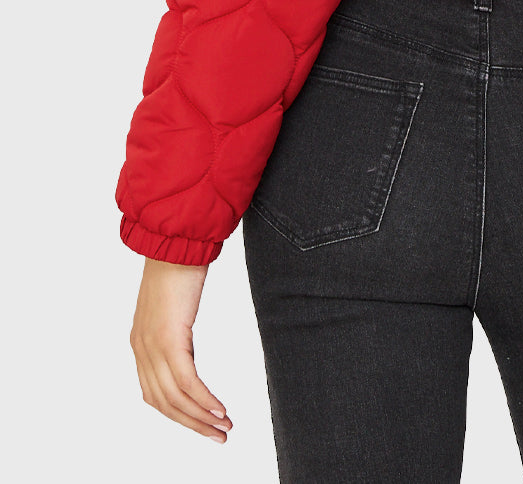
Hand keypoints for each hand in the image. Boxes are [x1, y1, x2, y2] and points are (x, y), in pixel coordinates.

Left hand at [129, 256, 232, 443]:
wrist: (177, 243)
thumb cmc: (179, 268)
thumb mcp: (173, 308)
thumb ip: (174, 333)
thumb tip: (185, 350)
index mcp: (140, 345)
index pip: (156, 395)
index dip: (180, 415)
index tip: (204, 424)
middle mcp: (141, 350)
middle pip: (165, 403)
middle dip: (193, 424)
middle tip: (219, 436)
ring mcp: (153, 346)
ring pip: (175, 398)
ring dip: (201, 417)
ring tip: (225, 427)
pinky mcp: (169, 338)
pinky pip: (186, 381)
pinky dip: (204, 399)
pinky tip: (221, 409)